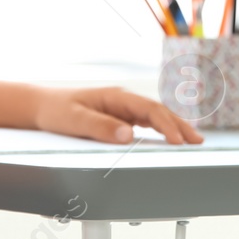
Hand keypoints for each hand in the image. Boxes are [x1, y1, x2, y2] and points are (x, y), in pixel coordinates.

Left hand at [32, 86, 203, 144]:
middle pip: (158, 111)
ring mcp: (122, 108)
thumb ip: (100, 127)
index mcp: (116, 97)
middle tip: (198, 141)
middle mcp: (123, 101)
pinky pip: (146, 122)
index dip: (167, 124)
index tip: (178, 140)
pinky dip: (161, 129)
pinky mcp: (119, 118)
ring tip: (192, 140)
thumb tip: (127, 135)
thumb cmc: (56, 111)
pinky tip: (171, 137)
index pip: (149, 110)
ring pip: (155, 116)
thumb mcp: (75, 120)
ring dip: (174, 127)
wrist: (41, 107)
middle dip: (179, 125)